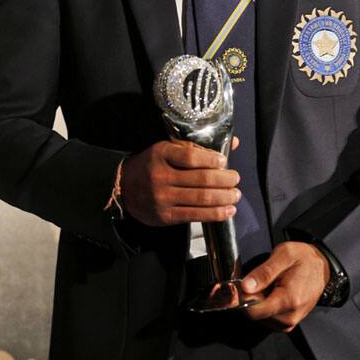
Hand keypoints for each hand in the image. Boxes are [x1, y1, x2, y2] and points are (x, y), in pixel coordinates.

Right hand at [121, 139, 239, 226]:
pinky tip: (228, 211)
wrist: (123, 187)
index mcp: (161, 154)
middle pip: (201, 179)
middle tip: (236, 178)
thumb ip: (197, 147)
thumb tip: (234, 143)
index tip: (224, 162)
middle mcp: (161, 176)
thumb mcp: (168, 149)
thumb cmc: (153, 165)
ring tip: (236, 195)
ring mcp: (162, 198)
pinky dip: (215, 214)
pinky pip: (195, 215)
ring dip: (224, 197)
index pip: (190, 156)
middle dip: (224, 180)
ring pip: (201, 198)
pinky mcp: (165, 216)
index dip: (211, 159)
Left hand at [242, 242, 329, 331]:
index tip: (244, 285)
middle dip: (253, 298)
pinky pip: (269, 319)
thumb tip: (246, 287)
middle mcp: (290, 316)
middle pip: (256, 315)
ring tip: (271, 285)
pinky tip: (274, 293)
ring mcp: (290, 322)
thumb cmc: (304, 259)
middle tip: (262, 280)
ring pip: (261, 318)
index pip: (254, 312)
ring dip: (260, 302)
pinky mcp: (289, 323)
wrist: (322, 267)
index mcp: (288, 299)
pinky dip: (267, 307)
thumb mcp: (283, 255)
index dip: (244, 298)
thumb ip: (264, 272)